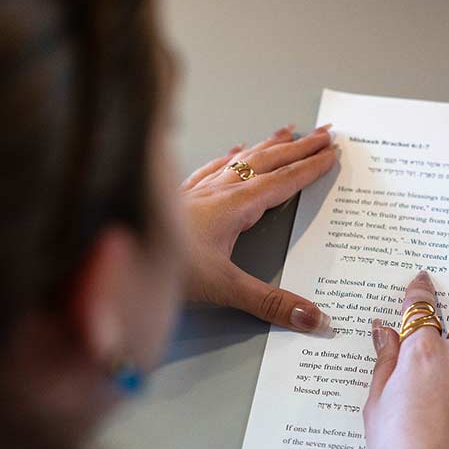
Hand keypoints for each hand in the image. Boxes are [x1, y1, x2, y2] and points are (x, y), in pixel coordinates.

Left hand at [181, 124, 336, 332]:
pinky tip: (233, 151)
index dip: (310, 167)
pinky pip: (212, 166)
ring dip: (269, 145)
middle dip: (299, 147)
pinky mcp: (178, 196)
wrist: (117, 250)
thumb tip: (313, 316)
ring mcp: (197, 190)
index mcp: (234, 206)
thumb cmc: (162, 269)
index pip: (283, 181)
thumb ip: (270, 303)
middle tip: (324, 133)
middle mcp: (217, 191)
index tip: (332, 153)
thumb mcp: (223, 288)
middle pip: (267, 161)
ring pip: (241, 158)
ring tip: (288, 132)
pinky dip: (230, 156)